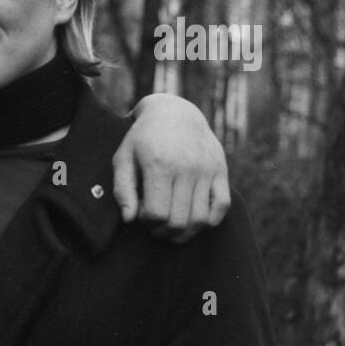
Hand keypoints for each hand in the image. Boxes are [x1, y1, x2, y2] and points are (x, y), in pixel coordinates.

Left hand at [114, 93, 229, 242]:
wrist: (174, 112)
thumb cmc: (142, 139)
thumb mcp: (123, 158)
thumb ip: (122, 190)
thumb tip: (129, 220)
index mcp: (159, 165)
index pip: (156, 214)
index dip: (145, 221)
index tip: (140, 212)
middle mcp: (186, 168)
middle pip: (178, 221)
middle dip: (163, 232)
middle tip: (154, 225)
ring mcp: (206, 169)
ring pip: (201, 219)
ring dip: (184, 232)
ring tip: (171, 226)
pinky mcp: (221, 170)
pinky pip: (222, 206)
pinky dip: (210, 221)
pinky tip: (193, 217)